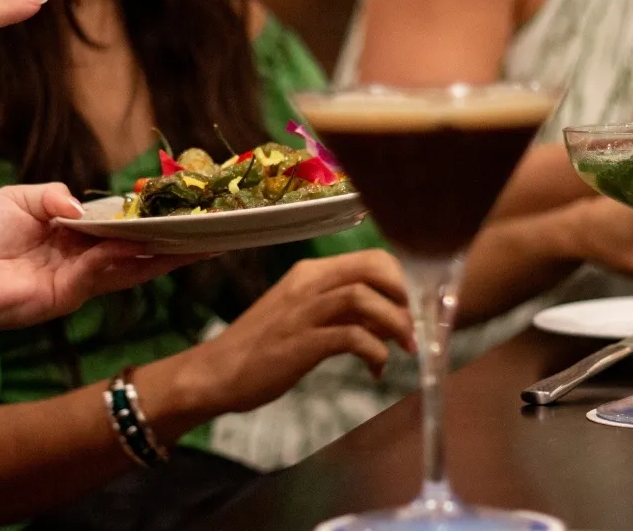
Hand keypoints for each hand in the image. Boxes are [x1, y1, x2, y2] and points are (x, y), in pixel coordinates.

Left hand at [0, 183, 208, 333]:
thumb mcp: (19, 199)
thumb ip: (54, 196)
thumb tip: (82, 208)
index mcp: (76, 233)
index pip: (122, 223)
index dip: (150, 216)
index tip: (182, 205)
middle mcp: (86, 257)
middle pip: (140, 247)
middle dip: (177, 240)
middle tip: (213, 230)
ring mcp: (82, 278)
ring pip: (134, 264)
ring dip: (167, 255)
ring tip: (203, 245)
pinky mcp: (69, 294)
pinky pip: (103, 272)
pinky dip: (124, 259)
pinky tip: (145, 247)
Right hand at [179, 250, 415, 414]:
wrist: (217, 372)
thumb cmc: (262, 348)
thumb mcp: (305, 319)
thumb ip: (344, 314)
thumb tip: (390, 320)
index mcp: (310, 273)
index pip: (370, 259)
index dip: (401, 280)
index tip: (414, 308)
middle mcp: (308, 283)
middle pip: (372, 268)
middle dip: (404, 294)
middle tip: (415, 324)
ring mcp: (303, 311)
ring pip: (364, 298)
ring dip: (395, 322)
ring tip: (405, 347)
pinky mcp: (301, 342)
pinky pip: (351, 337)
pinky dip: (374, 352)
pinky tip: (375, 369)